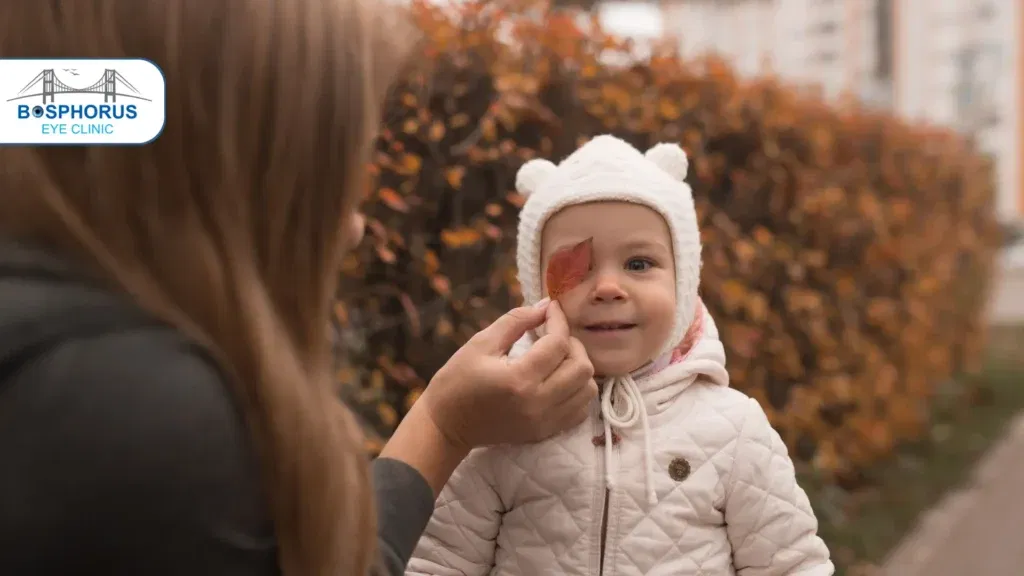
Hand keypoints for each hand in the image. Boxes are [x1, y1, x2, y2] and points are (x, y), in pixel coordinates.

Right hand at [419, 300, 596, 450]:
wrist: (446, 426)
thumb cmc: (457, 381)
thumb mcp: (481, 343)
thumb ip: (516, 321)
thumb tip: (545, 305)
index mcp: (519, 379)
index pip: (558, 343)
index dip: (558, 320)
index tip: (551, 309)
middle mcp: (538, 403)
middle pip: (581, 367)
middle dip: (572, 344)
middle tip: (553, 336)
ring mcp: (544, 422)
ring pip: (587, 389)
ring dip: (578, 368)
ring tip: (557, 359)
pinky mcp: (545, 432)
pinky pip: (580, 410)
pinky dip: (576, 391)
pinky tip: (559, 380)